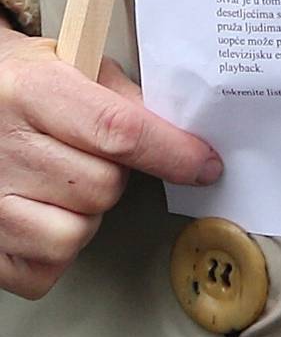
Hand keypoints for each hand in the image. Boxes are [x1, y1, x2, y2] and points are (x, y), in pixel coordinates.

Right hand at [0, 35, 220, 300]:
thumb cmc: (24, 84)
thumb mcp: (71, 65)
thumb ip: (122, 98)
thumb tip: (179, 137)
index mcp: (31, 90)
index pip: (118, 131)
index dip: (171, 152)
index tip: (205, 166)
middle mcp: (3, 146)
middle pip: (102, 187)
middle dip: (113, 177)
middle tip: (87, 156)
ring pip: (76, 234)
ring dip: (83, 216)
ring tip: (59, 186)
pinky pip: (44, 270)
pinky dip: (54, 253)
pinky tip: (41, 217)